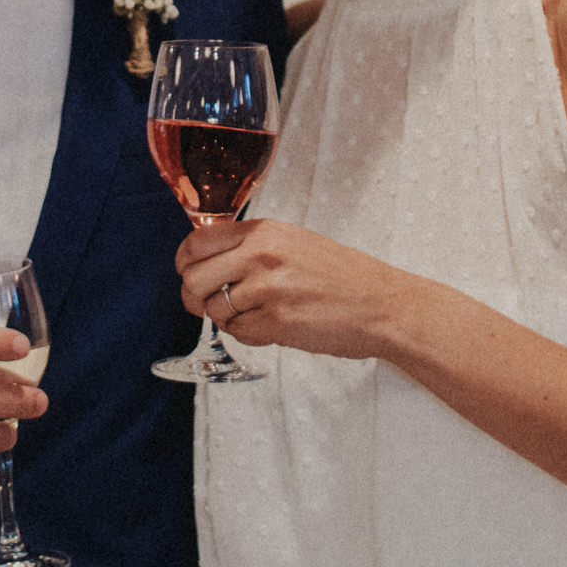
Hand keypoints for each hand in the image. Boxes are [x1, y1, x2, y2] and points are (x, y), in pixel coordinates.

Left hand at [176, 218, 419, 362]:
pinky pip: (239, 333)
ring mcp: (269, 289)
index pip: (196, 242)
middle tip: (207, 305)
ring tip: (256, 314)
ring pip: (214, 310)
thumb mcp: (294, 241)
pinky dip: (249, 335)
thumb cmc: (341, 275)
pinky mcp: (278, 323)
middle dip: (194, 297)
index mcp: (264, 231)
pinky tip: (272, 327)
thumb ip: (252, 246)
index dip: (185, 264)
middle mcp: (261, 255)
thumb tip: (206, 260)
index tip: (188, 274)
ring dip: (228, 318)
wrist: (382, 304)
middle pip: (194, 278)